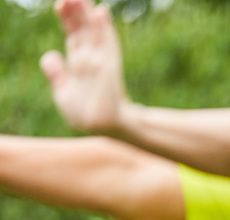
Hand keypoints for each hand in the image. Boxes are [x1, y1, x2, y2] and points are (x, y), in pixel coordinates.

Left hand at [40, 0, 130, 133]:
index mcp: (78, 62)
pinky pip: (106, 44)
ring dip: (87, 13)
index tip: (59, 5)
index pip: (72, 34)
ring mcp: (100, 61)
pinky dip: (104, 28)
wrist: (104, 128)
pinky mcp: (108, 67)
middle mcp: (90, 57)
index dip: (66, 19)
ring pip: (92, 31)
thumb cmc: (85, 114)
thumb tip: (50, 55)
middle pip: (82, 28)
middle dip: (75, 11)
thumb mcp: (63, 94)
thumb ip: (56, 75)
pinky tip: (101, 12)